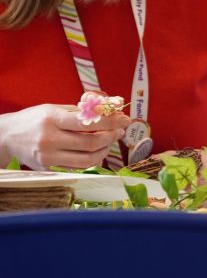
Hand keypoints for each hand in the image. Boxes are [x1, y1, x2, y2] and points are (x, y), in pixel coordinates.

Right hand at [0, 104, 128, 169]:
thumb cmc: (35, 119)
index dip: (111, 122)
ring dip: (105, 151)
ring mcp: (48, 156)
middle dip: (111, 137)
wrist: (7, 135)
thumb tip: (110, 113)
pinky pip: (77, 168)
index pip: (88, 122)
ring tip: (110, 142)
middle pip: (91, 143)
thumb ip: (80, 112)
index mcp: (52, 119)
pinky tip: (97, 152)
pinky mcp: (47, 168)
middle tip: (120, 131)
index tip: (124, 120)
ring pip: (87, 160)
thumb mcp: (55, 109)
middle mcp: (50, 139)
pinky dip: (92, 160)